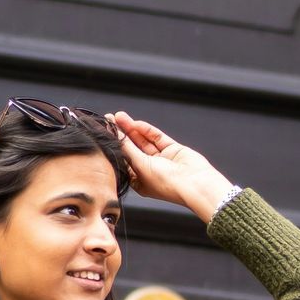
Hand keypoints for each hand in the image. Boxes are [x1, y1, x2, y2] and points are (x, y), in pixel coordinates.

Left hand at [108, 112, 234, 224]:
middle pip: (132, 148)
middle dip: (121, 134)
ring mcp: (161, 159)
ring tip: (119, 116)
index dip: (114, 146)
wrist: (194, 183)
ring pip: (143, 141)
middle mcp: (149, 170)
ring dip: (131, 129)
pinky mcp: (172, 149)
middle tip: (109, 119)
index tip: (105, 132)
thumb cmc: (166, 183)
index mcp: (139, 181)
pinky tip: (135, 123)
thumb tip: (115, 136)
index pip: (124, 160)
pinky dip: (146, 130)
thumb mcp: (140, 166)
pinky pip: (156, 138)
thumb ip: (128, 149)